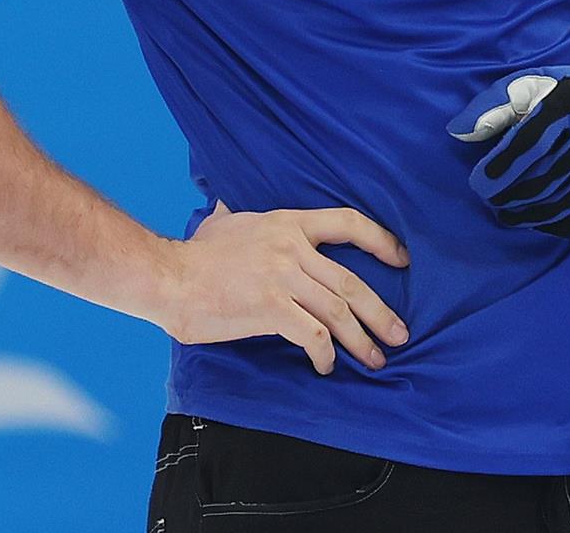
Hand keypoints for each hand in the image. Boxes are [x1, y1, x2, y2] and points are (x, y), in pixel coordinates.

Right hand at [156, 203, 409, 374]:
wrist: (167, 277)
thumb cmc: (195, 254)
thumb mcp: (226, 219)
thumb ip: (243, 212)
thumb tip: (234, 202)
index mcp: (288, 223)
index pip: (348, 222)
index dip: (380, 240)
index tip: (402, 259)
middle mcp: (292, 248)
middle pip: (351, 281)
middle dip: (380, 312)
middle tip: (399, 334)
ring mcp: (283, 278)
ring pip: (337, 312)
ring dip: (361, 340)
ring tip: (376, 359)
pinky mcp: (270, 308)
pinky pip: (311, 335)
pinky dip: (325, 354)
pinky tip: (327, 367)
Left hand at [450, 64, 569, 239]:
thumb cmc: (569, 98)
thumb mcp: (532, 87)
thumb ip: (494, 105)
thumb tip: (457, 132)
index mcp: (569, 105)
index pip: (528, 144)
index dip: (500, 168)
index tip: (480, 183)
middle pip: (541, 179)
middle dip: (509, 196)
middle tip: (492, 200)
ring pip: (559, 203)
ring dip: (527, 215)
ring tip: (508, 213)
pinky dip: (556, 225)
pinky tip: (538, 220)